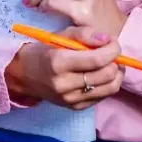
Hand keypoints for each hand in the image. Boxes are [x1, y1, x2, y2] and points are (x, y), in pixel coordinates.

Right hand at [4, 26, 124, 110]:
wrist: (24, 75)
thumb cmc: (43, 51)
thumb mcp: (60, 35)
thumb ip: (84, 34)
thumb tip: (107, 39)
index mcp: (59, 62)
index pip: (97, 59)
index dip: (112, 49)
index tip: (113, 41)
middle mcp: (65, 84)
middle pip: (106, 75)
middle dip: (115, 60)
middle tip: (111, 52)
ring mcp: (71, 99)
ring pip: (109, 88)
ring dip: (116, 73)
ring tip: (111, 63)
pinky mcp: (76, 107)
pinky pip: (103, 97)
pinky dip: (108, 84)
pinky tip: (101, 74)